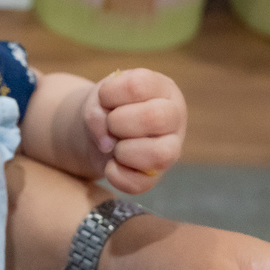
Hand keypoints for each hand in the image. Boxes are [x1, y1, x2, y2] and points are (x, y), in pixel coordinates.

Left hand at [81, 68, 184, 193]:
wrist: (103, 130)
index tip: (104, 98)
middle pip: (154, 118)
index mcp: (162, 88)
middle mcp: (174, 117)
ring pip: (160, 155)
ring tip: (114, 146)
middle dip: (119, 122)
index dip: (111, 93)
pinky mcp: (156, 176)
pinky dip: (117, 175)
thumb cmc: (107, 107)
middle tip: (111, 124)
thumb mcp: (97, 99)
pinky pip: (141, 183)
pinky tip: (111, 164)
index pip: (138, 86)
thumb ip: (96, 112)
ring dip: (124, 151)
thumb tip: (108, 144)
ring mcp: (171, 148)